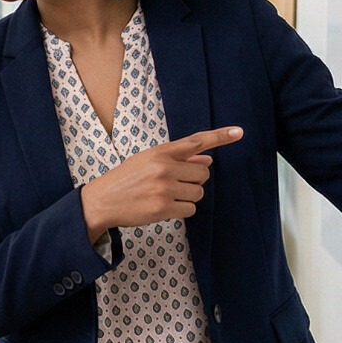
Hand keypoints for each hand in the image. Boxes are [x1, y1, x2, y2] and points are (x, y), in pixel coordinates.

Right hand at [80, 126, 244, 238]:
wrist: (102, 201)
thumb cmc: (126, 179)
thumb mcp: (148, 161)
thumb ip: (179, 160)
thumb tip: (208, 162)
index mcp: (160, 152)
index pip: (196, 142)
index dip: (220, 137)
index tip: (239, 132)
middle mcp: (164, 168)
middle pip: (202, 174)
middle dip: (193, 180)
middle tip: (173, 183)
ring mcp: (164, 189)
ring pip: (198, 192)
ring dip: (188, 196)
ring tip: (166, 196)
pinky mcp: (163, 208)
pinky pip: (190, 209)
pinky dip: (182, 210)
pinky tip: (164, 207)